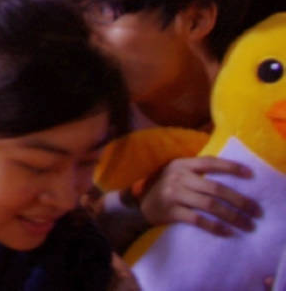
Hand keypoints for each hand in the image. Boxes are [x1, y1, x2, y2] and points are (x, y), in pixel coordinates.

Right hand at [139, 156, 259, 235]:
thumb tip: (231, 179)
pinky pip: (198, 220)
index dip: (231, 167)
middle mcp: (177, 177)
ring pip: (209, 205)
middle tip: (255, 211)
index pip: (210, 163)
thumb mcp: (178, 174)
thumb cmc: (166, 189)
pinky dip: (215, 227)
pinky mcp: (171, 212)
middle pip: (215, 188)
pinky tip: (228, 232)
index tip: (250, 175)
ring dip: (232, 216)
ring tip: (247, 225)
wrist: (139, 205)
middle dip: (239, 200)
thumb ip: (197, 172)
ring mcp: (173, 194)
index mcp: (181, 164)